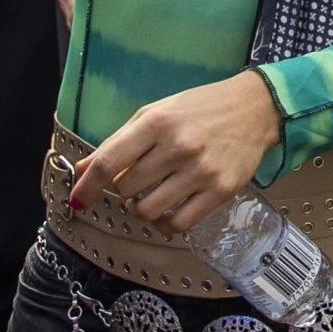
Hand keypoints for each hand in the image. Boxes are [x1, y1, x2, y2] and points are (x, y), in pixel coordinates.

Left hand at [65, 70, 286, 235]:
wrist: (255, 108)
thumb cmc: (200, 109)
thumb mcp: (156, 113)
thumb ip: (120, 141)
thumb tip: (84, 169)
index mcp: (157, 122)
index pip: (110, 162)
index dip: (87, 186)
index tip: (77, 200)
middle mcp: (178, 147)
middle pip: (127, 189)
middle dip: (124, 189)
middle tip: (137, 180)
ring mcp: (201, 171)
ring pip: (148, 210)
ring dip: (141, 208)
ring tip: (150, 196)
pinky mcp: (220, 190)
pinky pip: (178, 224)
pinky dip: (164, 223)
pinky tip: (167, 211)